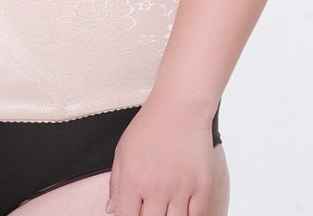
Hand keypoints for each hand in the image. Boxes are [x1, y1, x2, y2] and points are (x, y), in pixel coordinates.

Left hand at [106, 99, 213, 215]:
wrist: (180, 108)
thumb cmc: (149, 125)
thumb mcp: (122, 149)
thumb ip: (115, 182)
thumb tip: (111, 209)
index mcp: (133, 179)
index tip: (129, 211)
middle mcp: (156, 189)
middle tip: (148, 207)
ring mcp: (180, 190)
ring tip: (162, 208)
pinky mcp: (201, 187)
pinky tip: (181, 210)